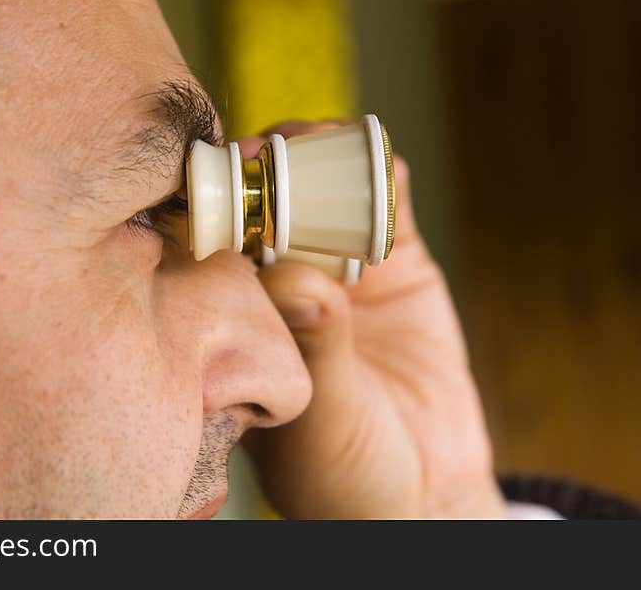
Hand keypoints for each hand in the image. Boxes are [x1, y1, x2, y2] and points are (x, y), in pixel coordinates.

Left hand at [239, 121, 504, 518]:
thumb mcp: (324, 420)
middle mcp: (283, 284)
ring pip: (326, 189)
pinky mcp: (398, 264)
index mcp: (241, 318)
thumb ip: (314, 350)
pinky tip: (380, 167)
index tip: (221, 180)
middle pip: (268, 203)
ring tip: (327, 149)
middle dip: (270, 168)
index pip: (217, 244)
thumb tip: (296, 279)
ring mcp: (341, 268)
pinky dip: (385, 175)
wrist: (423, 492)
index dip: (218, 206)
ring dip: (325, 157)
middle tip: (273, 152)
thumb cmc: (346, 473)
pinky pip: (389, 204)